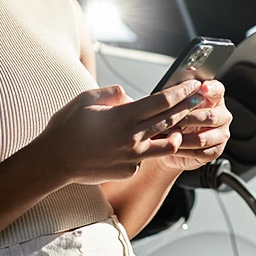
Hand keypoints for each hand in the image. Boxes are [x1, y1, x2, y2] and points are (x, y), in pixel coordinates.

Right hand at [32, 80, 203, 184]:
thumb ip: (114, 94)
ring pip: (166, 144)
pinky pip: (143, 158)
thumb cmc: (66, 127)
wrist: (54, 161)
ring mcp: (133, 157)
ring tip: (180, 127)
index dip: (180, 92)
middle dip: (187, 108)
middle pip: (170, 120)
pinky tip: (139, 145)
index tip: (192, 85)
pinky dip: (145, 150)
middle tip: (200, 99)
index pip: (162, 101)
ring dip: (176, 133)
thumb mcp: (87, 99)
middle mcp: (133, 138)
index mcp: (124, 116)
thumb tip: (131, 96)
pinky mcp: (128, 170)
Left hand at [155, 79, 231, 171]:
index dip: (212, 88)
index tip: (204, 87)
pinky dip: (184, 150)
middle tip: (170, 121)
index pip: (217, 90)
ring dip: (182, 138)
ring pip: (202, 138)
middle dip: (187, 119)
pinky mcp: (216, 151)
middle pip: (210, 116)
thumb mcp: (175, 104)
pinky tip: (173, 146)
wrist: (170, 142)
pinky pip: (200, 152)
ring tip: (168, 136)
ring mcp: (221, 134)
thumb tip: (181, 84)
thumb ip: (181, 95)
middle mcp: (222, 116)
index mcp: (215, 99)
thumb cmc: (175, 119)